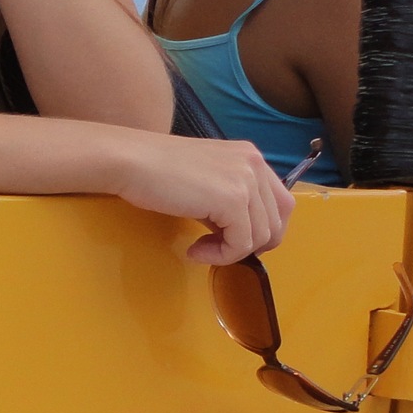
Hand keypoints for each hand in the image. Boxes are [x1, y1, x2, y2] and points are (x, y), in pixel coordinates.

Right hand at [109, 130, 295, 264]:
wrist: (131, 161)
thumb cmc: (155, 170)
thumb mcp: (205, 180)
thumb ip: (229, 199)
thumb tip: (239, 235)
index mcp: (250, 157)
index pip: (281, 203)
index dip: (262, 229)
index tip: (231, 239)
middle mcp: (255, 164)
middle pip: (277, 222)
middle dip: (250, 244)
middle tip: (217, 248)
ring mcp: (246, 180)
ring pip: (262, 237)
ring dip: (231, 252)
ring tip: (200, 248)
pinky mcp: (233, 200)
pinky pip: (241, 244)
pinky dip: (221, 256)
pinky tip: (195, 250)